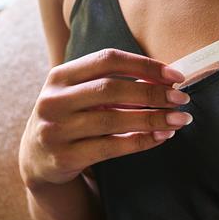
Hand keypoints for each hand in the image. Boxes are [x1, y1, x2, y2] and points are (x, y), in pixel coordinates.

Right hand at [18, 49, 191, 187]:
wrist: (37, 160)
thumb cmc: (72, 117)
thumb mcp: (81, 94)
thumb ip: (114, 83)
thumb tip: (167, 81)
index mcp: (60, 76)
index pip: (107, 59)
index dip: (144, 65)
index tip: (175, 76)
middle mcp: (53, 100)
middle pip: (111, 89)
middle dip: (152, 93)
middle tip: (182, 99)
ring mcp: (55, 130)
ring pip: (113, 120)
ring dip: (152, 119)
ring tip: (179, 119)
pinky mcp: (63, 158)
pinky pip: (110, 147)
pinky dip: (140, 141)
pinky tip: (161, 137)